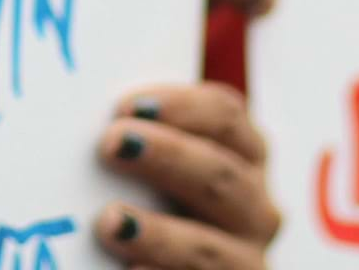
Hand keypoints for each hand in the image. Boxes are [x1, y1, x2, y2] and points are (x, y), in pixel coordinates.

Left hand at [95, 84, 280, 267]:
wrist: (184, 268)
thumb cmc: (165, 206)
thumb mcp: (170, 172)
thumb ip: (149, 143)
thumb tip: (103, 127)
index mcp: (246, 156)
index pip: (225, 116)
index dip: (180, 105)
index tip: (127, 106)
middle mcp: (255, 208)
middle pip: (220, 173)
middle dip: (166, 156)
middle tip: (112, 146)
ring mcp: (245, 260)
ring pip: (207, 247)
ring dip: (159, 234)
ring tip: (111, 223)